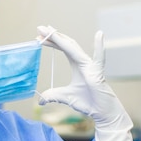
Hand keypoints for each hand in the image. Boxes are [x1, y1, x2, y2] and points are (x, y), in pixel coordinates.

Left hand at [37, 26, 133, 140]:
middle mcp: (83, 62)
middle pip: (67, 44)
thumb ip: (52, 95)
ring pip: (74, 48)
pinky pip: (98, 58)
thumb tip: (40, 100)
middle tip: (40, 28)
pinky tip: (99, 34)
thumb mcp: (64, 97)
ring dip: (61, 39)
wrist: (101, 113)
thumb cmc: (88, 103)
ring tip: (50, 30)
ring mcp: (91, 65)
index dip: (52, 42)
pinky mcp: (97, 72)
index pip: (63, 49)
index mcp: (77, 65)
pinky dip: (99, 47)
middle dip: (53, 36)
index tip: (39, 36)